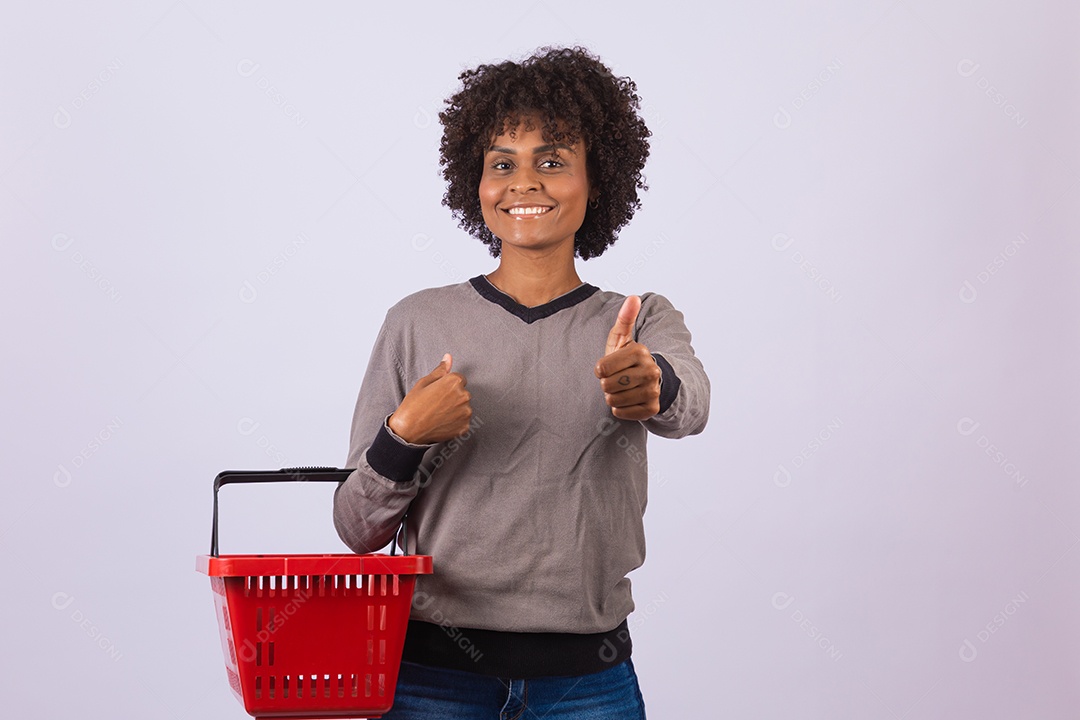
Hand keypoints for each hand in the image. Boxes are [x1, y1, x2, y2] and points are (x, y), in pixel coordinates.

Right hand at [388, 354, 472, 443]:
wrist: (408, 431)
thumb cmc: (413, 405)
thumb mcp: (424, 383)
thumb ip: (440, 370)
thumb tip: (448, 357)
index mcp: (454, 382)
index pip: (459, 379)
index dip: (447, 386)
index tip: (438, 393)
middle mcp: (464, 396)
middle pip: (463, 393)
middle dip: (453, 397)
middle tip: (436, 404)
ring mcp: (465, 413)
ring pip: (464, 407)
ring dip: (455, 409)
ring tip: (438, 414)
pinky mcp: (465, 427)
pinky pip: (463, 421)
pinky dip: (455, 422)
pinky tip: (442, 422)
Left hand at [595, 296, 661, 420]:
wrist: (653, 381)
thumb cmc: (629, 359)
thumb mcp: (623, 338)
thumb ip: (625, 318)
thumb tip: (633, 297)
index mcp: (640, 352)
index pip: (601, 369)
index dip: (601, 370)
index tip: (609, 367)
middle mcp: (650, 371)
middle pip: (607, 386)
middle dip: (607, 384)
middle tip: (617, 379)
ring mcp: (653, 391)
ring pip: (612, 401)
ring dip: (613, 397)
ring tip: (623, 389)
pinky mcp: (652, 408)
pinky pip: (620, 413)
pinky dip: (620, 409)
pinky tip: (628, 399)